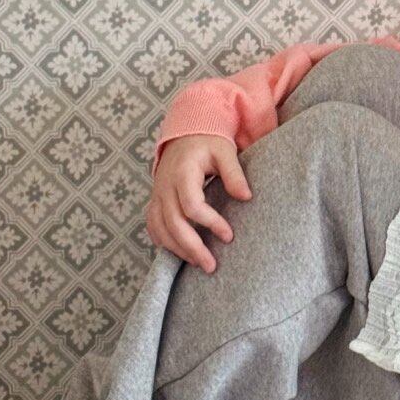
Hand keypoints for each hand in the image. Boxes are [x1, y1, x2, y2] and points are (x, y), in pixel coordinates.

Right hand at [146, 133, 251, 273]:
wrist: (185, 134)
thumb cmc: (208, 142)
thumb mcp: (224, 151)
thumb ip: (234, 174)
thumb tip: (246, 197)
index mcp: (182, 173)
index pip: (191, 205)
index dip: (210, 222)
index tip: (229, 235)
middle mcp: (165, 186)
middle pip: (173, 223)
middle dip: (192, 247)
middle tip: (211, 266)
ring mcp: (157, 194)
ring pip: (160, 229)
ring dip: (178, 250)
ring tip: (200, 264)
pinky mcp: (155, 200)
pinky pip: (153, 226)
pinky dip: (163, 242)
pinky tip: (179, 253)